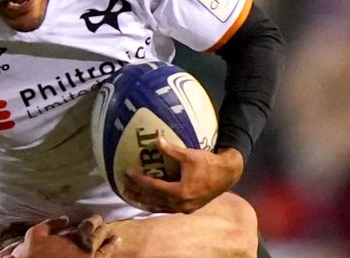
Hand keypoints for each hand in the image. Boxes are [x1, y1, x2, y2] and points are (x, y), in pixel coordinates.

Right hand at [5, 216, 117, 257]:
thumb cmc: (32, 254)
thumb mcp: (36, 233)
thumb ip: (52, 224)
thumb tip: (65, 219)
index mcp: (75, 239)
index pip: (89, 226)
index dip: (94, 220)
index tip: (97, 217)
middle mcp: (85, 251)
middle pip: (98, 238)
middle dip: (103, 230)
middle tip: (106, 226)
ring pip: (103, 253)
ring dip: (110, 245)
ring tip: (116, 240)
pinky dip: (103, 256)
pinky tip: (106, 254)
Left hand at [122, 138, 243, 213]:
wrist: (227, 175)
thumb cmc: (208, 163)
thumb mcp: (189, 155)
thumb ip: (171, 150)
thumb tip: (155, 140)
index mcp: (180, 192)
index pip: (153, 186)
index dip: (139, 179)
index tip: (127, 172)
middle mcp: (180, 203)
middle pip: (152, 199)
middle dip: (136, 191)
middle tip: (121, 184)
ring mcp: (184, 208)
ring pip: (158, 206)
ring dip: (143, 200)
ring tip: (128, 194)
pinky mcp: (187, 209)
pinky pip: (166, 208)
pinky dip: (154, 204)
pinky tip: (146, 201)